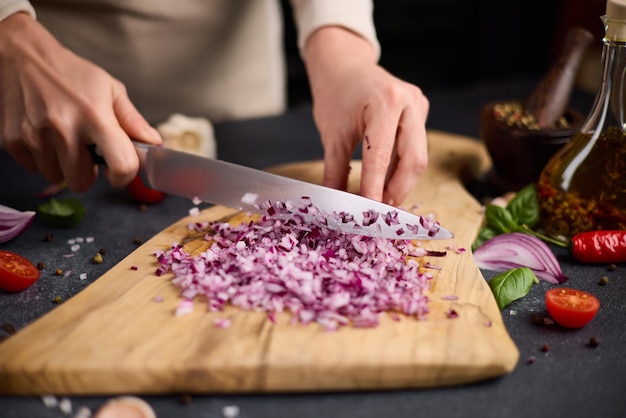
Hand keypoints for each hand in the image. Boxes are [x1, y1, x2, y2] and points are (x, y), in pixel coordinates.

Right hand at [0, 13, 160, 191]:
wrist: (22, 55)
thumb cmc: (71, 74)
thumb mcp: (109, 89)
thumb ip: (132, 120)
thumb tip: (154, 143)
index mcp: (95, 116)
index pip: (122, 166)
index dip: (124, 175)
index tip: (118, 170)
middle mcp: (64, 128)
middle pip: (82, 182)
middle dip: (87, 174)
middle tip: (86, 152)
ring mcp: (36, 135)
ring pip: (57, 178)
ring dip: (63, 166)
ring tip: (63, 139)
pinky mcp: (13, 140)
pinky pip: (35, 169)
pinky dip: (42, 159)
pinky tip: (45, 137)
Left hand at [304, 27, 428, 205]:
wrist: (345, 66)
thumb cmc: (336, 95)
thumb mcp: (332, 135)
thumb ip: (335, 172)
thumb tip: (337, 206)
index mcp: (385, 102)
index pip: (381, 155)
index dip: (375, 187)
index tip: (368, 212)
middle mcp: (409, 101)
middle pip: (413, 159)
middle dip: (397, 189)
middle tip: (380, 211)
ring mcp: (419, 105)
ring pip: (418, 156)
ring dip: (401, 182)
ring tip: (381, 200)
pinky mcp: (421, 111)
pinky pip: (416, 147)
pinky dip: (402, 168)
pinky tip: (387, 182)